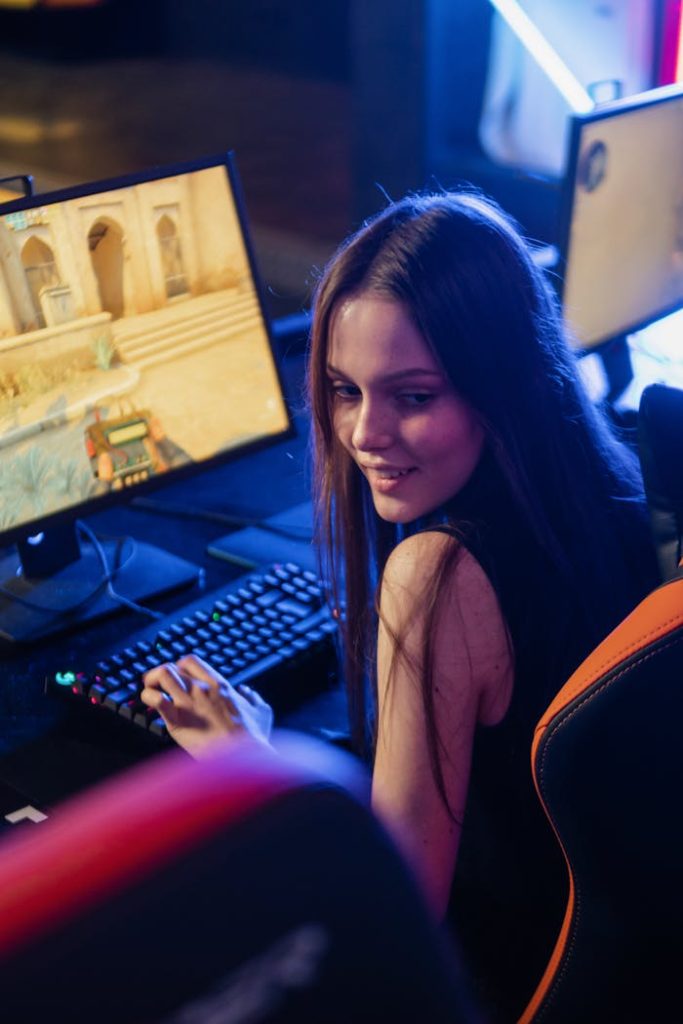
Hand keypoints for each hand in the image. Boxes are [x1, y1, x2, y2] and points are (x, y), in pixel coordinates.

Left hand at [141, 655, 273, 758]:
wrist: (244, 757)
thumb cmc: (253, 736)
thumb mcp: (261, 710)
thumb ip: (253, 697)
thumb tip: (247, 692)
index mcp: (218, 684)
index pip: (190, 661)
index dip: (178, 667)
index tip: (177, 677)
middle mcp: (200, 689)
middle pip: (171, 666)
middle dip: (159, 673)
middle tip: (157, 685)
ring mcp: (187, 703)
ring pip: (161, 676)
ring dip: (151, 682)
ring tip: (150, 691)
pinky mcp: (177, 722)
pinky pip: (156, 700)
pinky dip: (149, 698)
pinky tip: (150, 704)